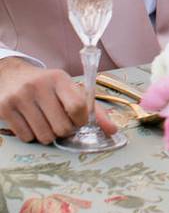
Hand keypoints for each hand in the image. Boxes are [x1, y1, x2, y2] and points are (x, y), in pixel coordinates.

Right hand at [0, 58, 117, 143]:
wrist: (12, 75)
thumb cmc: (48, 86)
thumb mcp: (70, 89)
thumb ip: (94, 109)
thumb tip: (113, 130)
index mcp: (59, 79)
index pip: (78, 107)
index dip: (81, 121)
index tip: (79, 121)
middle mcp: (38, 86)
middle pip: (62, 127)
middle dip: (66, 131)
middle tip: (61, 123)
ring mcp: (20, 97)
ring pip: (44, 136)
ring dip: (49, 135)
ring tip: (47, 123)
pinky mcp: (5, 108)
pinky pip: (26, 137)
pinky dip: (33, 136)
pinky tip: (32, 123)